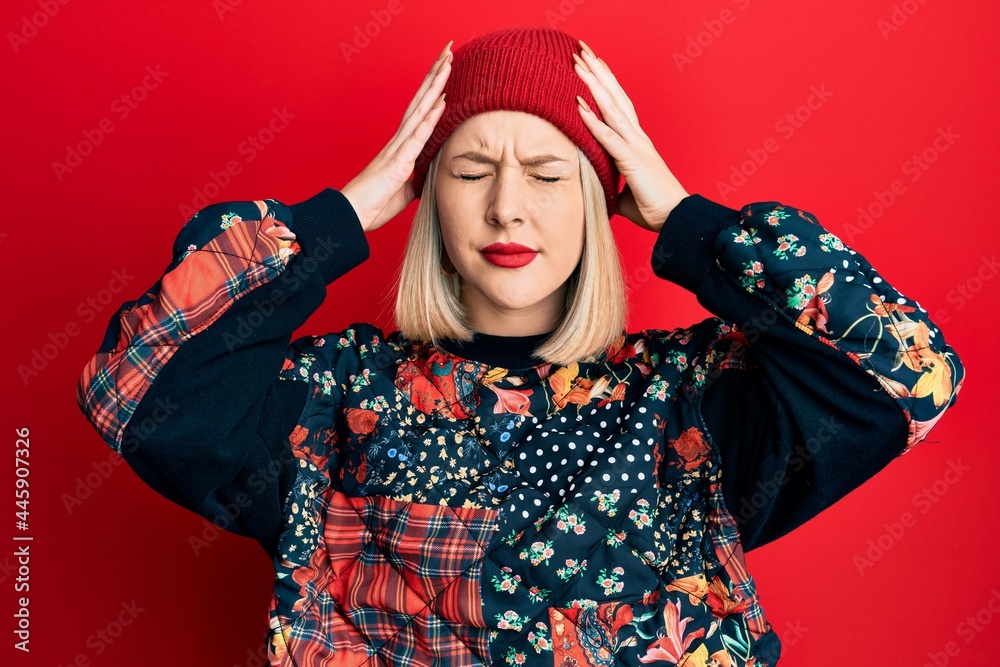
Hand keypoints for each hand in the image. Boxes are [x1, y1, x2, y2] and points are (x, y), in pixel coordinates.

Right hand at [340, 40, 452, 232]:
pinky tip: (442, 102)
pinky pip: (417, 137)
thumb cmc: (374, 203)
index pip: (421, 111)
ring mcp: (398, 149)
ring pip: (420, 111)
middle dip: (435, 75)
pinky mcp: (397, 163)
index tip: (446, 69)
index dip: (433, 89)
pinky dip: (431, 119)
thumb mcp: (404, 189)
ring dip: (435, 86)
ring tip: (448, 63)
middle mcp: (399, 141)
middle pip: (420, 101)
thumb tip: (429, 173)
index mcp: (401, 146)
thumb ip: (417, 176)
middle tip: (448, 50)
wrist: (351, 216)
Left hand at [572, 40, 688, 232]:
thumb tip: (596, 186)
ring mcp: (636, 147)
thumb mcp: (624, 191)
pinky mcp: (633, 161)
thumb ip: (610, 182)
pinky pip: (609, 138)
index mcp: (636, 142)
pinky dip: (593, 121)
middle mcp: (637, 138)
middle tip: (581, 49)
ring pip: (612, 109)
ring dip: (594, 86)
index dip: (604, 84)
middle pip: (614, 97)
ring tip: (579, 64)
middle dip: (597, 72)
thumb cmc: (653, 207)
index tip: (590, 64)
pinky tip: (579, 106)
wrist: (675, 218)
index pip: (617, 105)